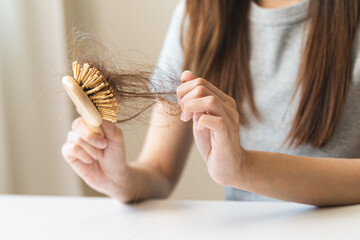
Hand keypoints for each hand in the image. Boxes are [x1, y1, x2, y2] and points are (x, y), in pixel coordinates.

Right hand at [61, 118, 127, 196]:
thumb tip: (96, 116)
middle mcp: (82, 129)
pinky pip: (72, 148)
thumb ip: (108, 126)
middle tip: (104, 145)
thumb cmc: (115, 155)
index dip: (91, 118)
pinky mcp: (68, 152)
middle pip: (78, 124)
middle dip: (92, 136)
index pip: (87, 112)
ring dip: (92, 149)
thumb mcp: (117, 139)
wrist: (113, 176)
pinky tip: (90, 160)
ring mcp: (73, 140)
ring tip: (99, 156)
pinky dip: (84, 155)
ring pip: (77, 138)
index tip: (99, 125)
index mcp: (93, 122)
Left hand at [177, 71, 245, 186]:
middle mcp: (228, 106)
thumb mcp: (198, 117)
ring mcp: (230, 119)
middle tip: (183, 115)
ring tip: (187, 120)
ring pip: (210, 100)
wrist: (227, 167)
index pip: (200, 81)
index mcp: (222, 99)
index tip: (182, 109)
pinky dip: (201, 122)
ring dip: (191, 108)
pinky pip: (215, 121)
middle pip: (202, 87)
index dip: (184, 92)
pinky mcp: (228, 134)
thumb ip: (193, 98)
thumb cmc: (212, 142)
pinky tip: (198, 128)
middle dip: (185, 99)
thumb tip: (185, 74)